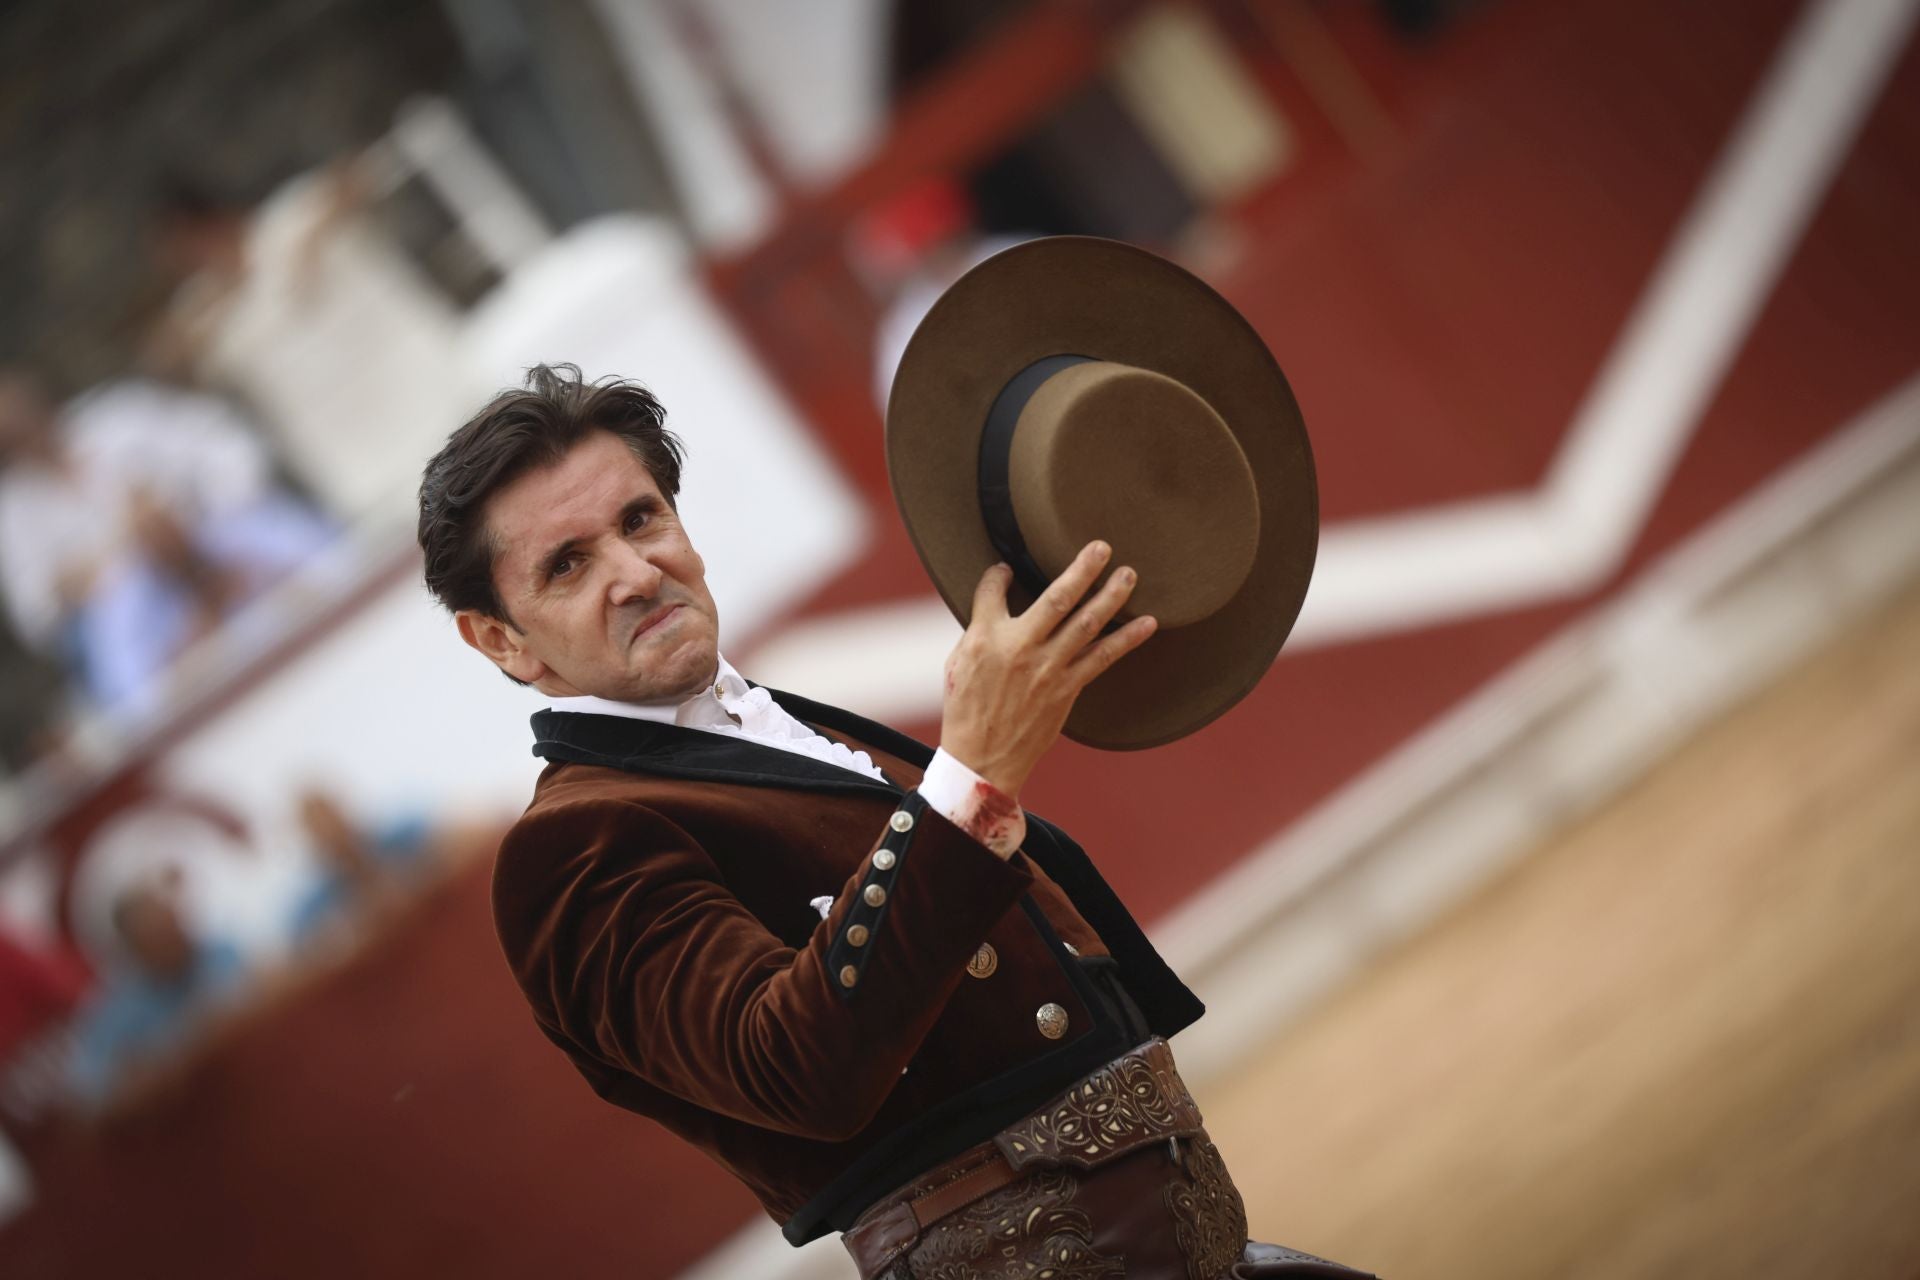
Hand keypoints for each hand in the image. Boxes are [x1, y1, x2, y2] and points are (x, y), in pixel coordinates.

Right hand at [939, 542, 1156, 797]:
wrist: (982, 761)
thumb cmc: (966, 711)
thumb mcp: (957, 664)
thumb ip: (978, 627)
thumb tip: (994, 595)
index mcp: (985, 637)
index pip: (993, 590)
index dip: (999, 575)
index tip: (1005, 570)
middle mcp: (1020, 648)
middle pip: (1057, 598)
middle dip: (1082, 569)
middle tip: (1103, 546)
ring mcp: (1048, 669)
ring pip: (1086, 623)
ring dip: (1111, 596)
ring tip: (1129, 574)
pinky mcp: (1066, 689)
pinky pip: (1102, 658)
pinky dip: (1127, 639)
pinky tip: (1147, 623)